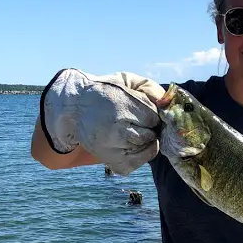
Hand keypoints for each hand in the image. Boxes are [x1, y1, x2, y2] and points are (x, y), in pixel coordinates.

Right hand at [41, 69, 162, 174]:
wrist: (75, 110)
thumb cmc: (106, 95)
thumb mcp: (126, 81)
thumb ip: (149, 88)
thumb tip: (167, 103)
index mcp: (121, 105)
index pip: (153, 117)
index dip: (150, 114)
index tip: (141, 112)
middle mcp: (117, 127)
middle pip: (151, 133)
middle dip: (148, 128)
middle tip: (135, 122)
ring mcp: (114, 147)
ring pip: (147, 147)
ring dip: (144, 140)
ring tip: (129, 132)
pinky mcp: (112, 161)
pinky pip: (138, 162)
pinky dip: (140, 154)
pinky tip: (131, 145)